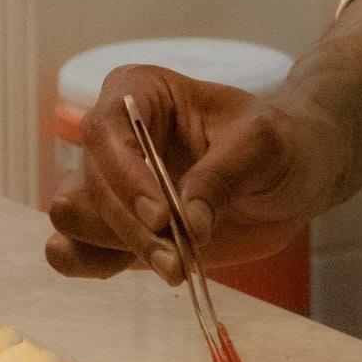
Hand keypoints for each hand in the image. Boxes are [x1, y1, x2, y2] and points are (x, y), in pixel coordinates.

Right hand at [45, 67, 341, 284]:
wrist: (287, 179)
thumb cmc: (275, 142)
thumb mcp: (262, 145)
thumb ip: (222, 176)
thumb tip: (185, 224)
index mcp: (139, 93)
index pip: (105, 130)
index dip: (125, 175)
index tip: (162, 216)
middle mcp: (112, 138)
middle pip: (86, 184)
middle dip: (130, 227)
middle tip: (178, 260)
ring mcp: (108, 186)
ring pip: (74, 220)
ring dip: (119, 247)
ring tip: (177, 265)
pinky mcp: (113, 230)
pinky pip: (76, 252)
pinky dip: (97, 265)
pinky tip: (146, 268)